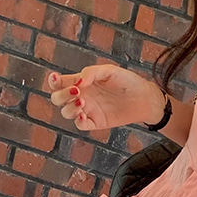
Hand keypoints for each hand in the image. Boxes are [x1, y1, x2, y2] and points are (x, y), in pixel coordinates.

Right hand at [46, 64, 162, 131]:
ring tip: (82, 102)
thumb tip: (77, 83)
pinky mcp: (96, 122)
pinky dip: (78, 121)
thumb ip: (90, 73)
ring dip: (69, 108)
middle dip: (60, 95)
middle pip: (57, 99)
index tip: (56, 79)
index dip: (53, 81)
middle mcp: (81, 96)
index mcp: (80, 82)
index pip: (59, 83)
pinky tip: (83, 115)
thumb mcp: (108, 71)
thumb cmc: (127, 81)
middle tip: (76, 92)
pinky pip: (80, 125)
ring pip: (66, 112)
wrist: (144, 98)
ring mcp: (88, 110)